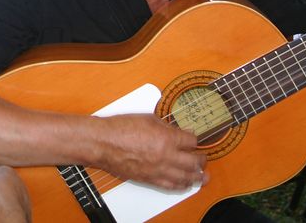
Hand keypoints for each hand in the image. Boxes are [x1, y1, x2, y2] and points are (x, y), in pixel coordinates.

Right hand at [92, 114, 207, 190]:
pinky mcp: (150, 179)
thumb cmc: (120, 128)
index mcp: (167, 138)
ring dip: (197, 177)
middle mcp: (166, 156)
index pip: (192, 141)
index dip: (194, 140)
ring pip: (186, 178)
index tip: (194, 139)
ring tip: (202, 176)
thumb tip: (174, 130)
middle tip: (203, 158)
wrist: (103, 143)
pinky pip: (171, 186)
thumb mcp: (147, 118)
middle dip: (201, 160)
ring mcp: (159, 170)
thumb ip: (164, 126)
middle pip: (194, 162)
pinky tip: (185, 184)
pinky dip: (181, 186)